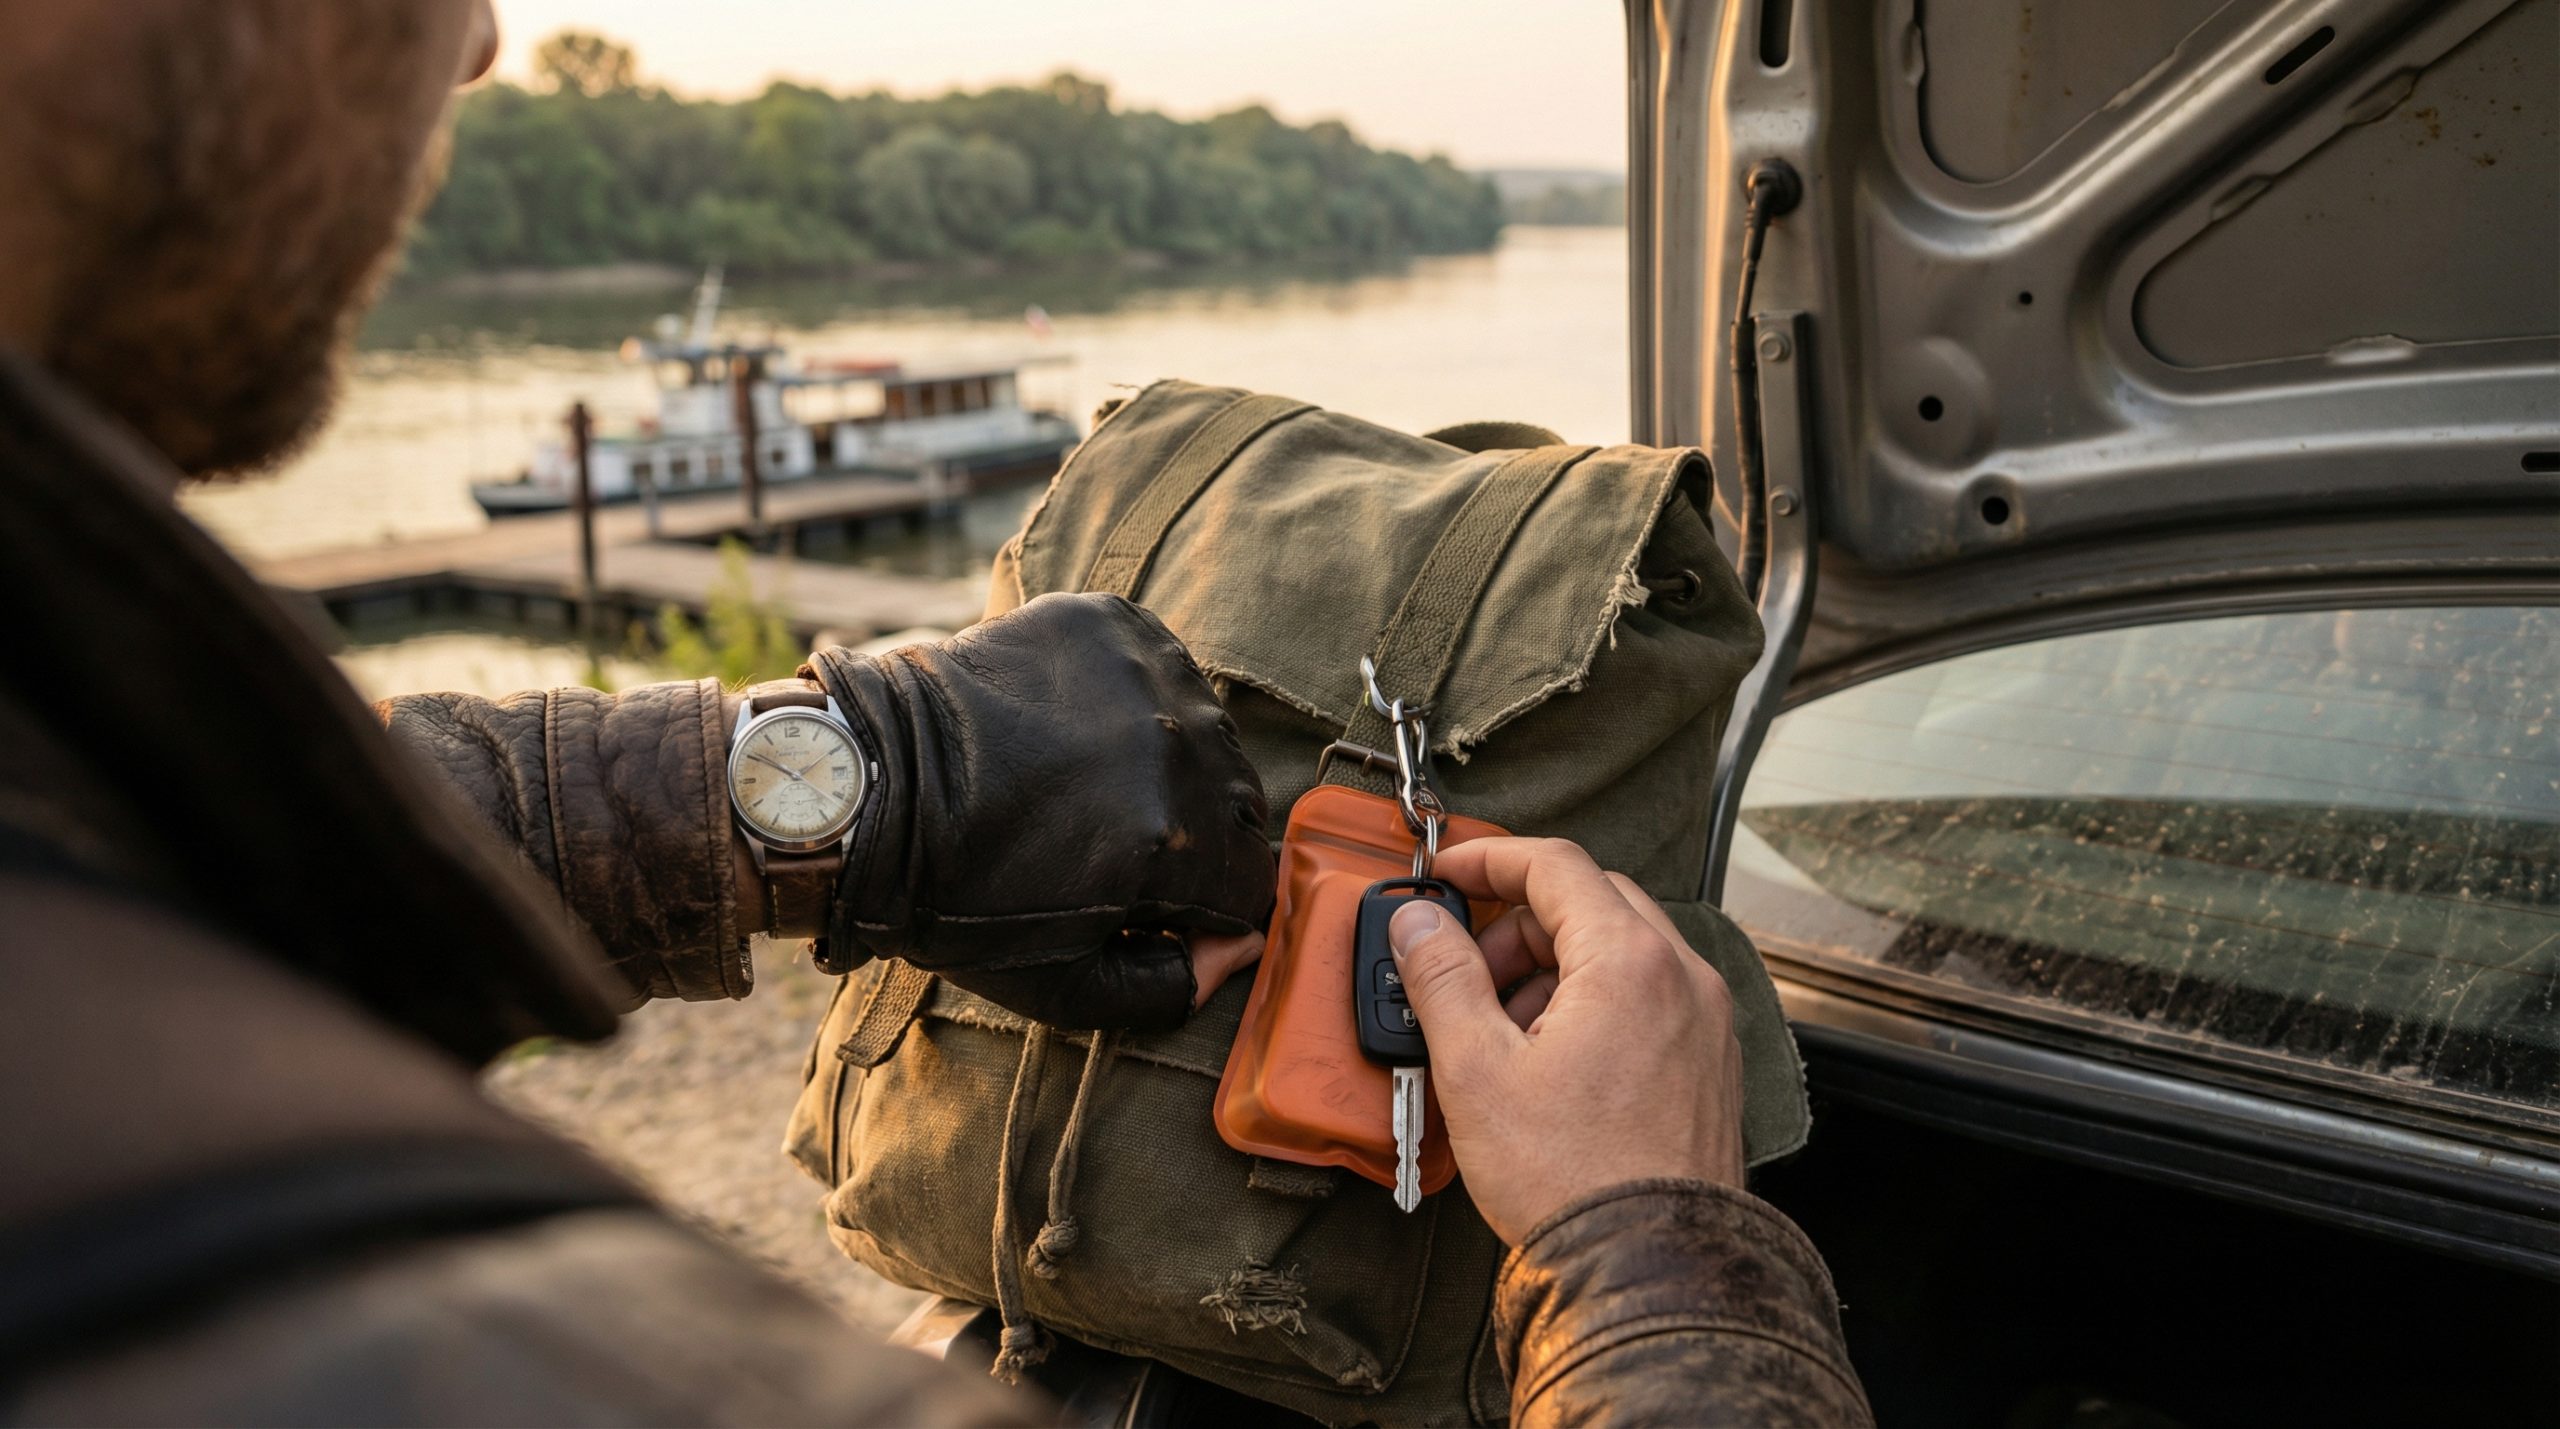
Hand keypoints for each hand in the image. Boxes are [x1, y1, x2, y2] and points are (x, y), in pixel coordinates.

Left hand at [803, 593, 1274, 1030]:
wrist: (867, 790)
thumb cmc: (954, 898)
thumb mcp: (1060, 989)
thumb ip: (1168, 988)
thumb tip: (1236, 950)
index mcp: (1172, 845)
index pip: (1250, 882)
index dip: (1210, 908)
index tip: (1162, 906)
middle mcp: (1178, 748)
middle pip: (1240, 803)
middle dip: (1196, 836)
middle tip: (1122, 844)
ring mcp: (1147, 675)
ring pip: (1208, 729)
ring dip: (1169, 761)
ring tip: (1092, 781)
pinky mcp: (1108, 623)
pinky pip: (1160, 664)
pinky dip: (1133, 695)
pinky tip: (1076, 724)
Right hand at [1388, 837, 1744, 1243]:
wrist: (1648, 1270)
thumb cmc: (1572, 1179)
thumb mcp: (1477, 1070)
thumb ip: (1441, 978)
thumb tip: (1418, 923)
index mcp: (1629, 962)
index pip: (1555, 866)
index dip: (1489, 860)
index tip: (1447, 874)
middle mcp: (1683, 978)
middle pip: (1592, 902)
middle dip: (1519, 925)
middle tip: (1466, 969)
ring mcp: (1705, 1023)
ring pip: (1622, 951)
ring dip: (1554, 967)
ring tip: (1502, 1033)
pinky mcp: (1709, 1066)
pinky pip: (1648, 999)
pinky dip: (1594, 1004)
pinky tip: (1550, 1063)